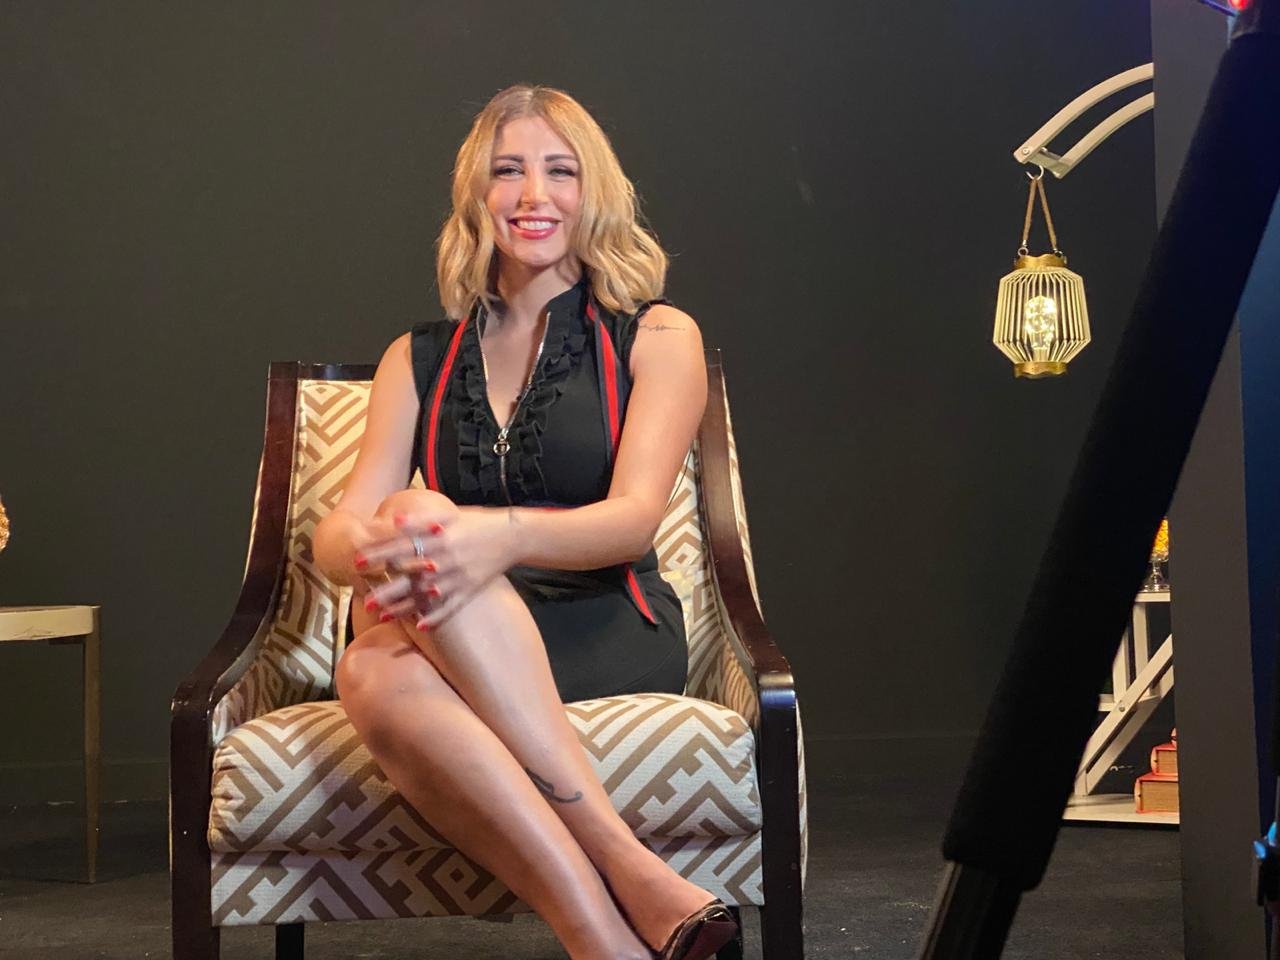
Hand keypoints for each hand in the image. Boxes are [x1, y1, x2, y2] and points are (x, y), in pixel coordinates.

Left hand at [357, 500, 520, 629]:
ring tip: (382, 617)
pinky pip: (451, 606)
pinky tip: (420, 627)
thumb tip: (391, 520)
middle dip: (387, 589)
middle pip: (410, 577)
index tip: (357, 562)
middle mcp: (446, 559)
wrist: (512, 536)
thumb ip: (419, 520)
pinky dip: (436, 616)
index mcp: (438, 537)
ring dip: (404, 607)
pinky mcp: (470, 589)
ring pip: (426, 596)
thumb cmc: (476, 523)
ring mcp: (458, 576)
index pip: (402, 547)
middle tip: (365, 601)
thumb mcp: (448, 514)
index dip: (379, 555)